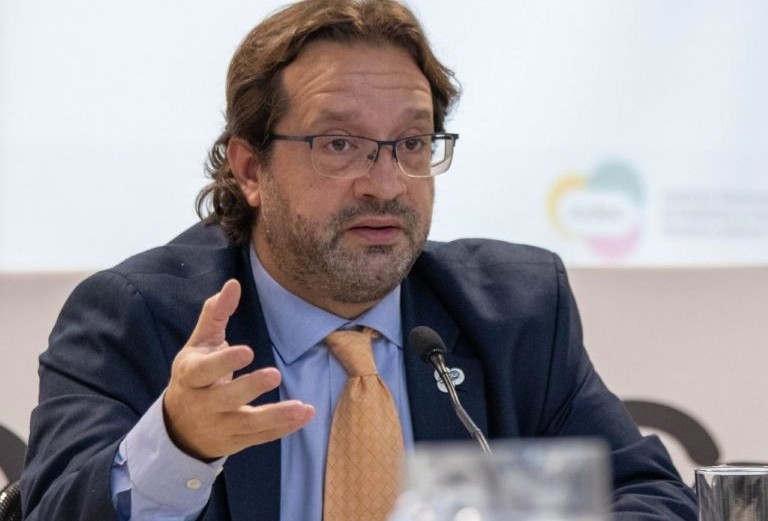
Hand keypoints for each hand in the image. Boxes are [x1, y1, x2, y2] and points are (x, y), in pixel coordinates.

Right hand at [163, 279, 314, 459]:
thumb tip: (233, 284)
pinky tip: (305, 415)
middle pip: (225, 399)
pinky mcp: (235, 441)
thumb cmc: (196, 374)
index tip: (247, 351)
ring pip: (247, 424)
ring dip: (275, 417)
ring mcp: (219, 426)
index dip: (224, 362)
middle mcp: (203, 403)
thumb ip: (216, 314)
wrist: (179, 426)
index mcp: (191, 375)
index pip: (203, 371)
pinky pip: (260, 437)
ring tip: (300, 407)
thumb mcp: (200, 343)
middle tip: (275, 374)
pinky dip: (283, 428)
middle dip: (249, 388)